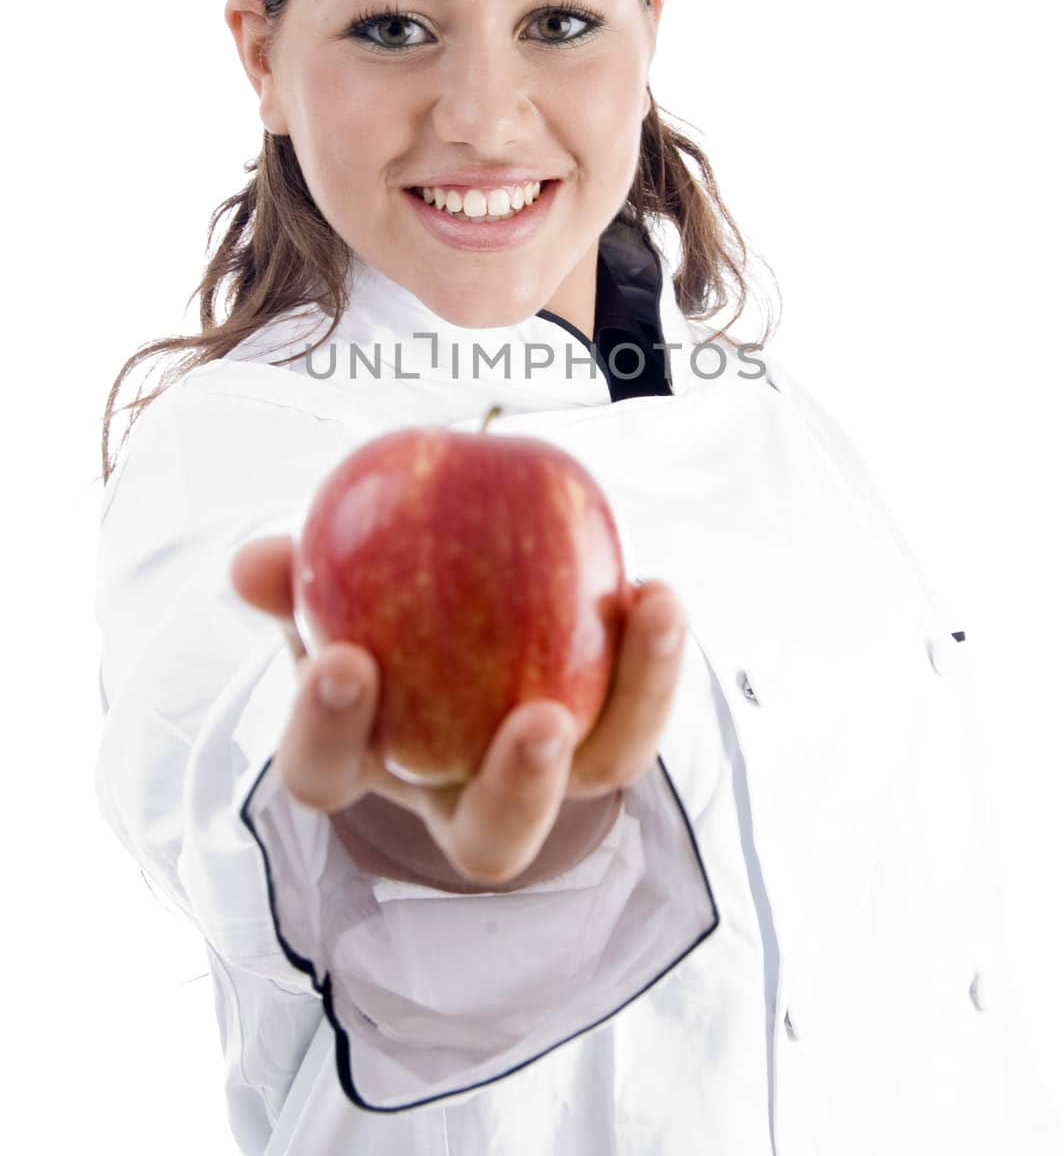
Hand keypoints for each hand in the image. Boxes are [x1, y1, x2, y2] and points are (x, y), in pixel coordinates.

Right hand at [229, 535, 687, 886]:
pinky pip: (638, 713)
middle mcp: (459, 801)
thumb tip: (251, 563)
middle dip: (516, 792)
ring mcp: (544, 782)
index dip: (329, 730)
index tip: (345, 658)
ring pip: (594, 783)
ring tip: (641, 617)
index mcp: (367, 769)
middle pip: (488, 840)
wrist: (449, 626)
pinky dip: (651, 657)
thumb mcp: (324, 599)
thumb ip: (294, 581)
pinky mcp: (606, 739)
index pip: (328, 776)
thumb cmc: (370, 622)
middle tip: (539, 722)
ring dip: (628, 708)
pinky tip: (656, 592)